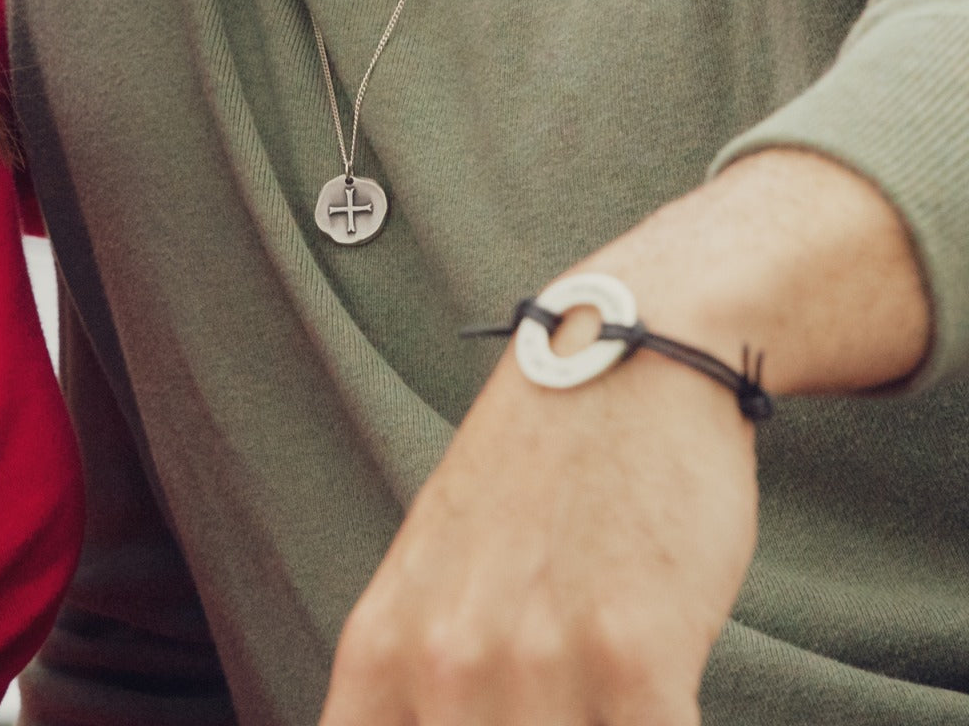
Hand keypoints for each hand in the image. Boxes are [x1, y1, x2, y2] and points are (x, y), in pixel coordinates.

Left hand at [320, 148, 929, 724]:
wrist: (625, 355)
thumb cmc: (540, 470)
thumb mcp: (438, 569)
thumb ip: (419, 675)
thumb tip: (436, 719)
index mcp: (383, 648)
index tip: (476, 721)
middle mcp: (442, 664)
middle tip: (558, 699)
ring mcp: (534, 661)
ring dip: (589, 725)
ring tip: (604, 693)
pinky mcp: (634, 655)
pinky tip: (662, 698)